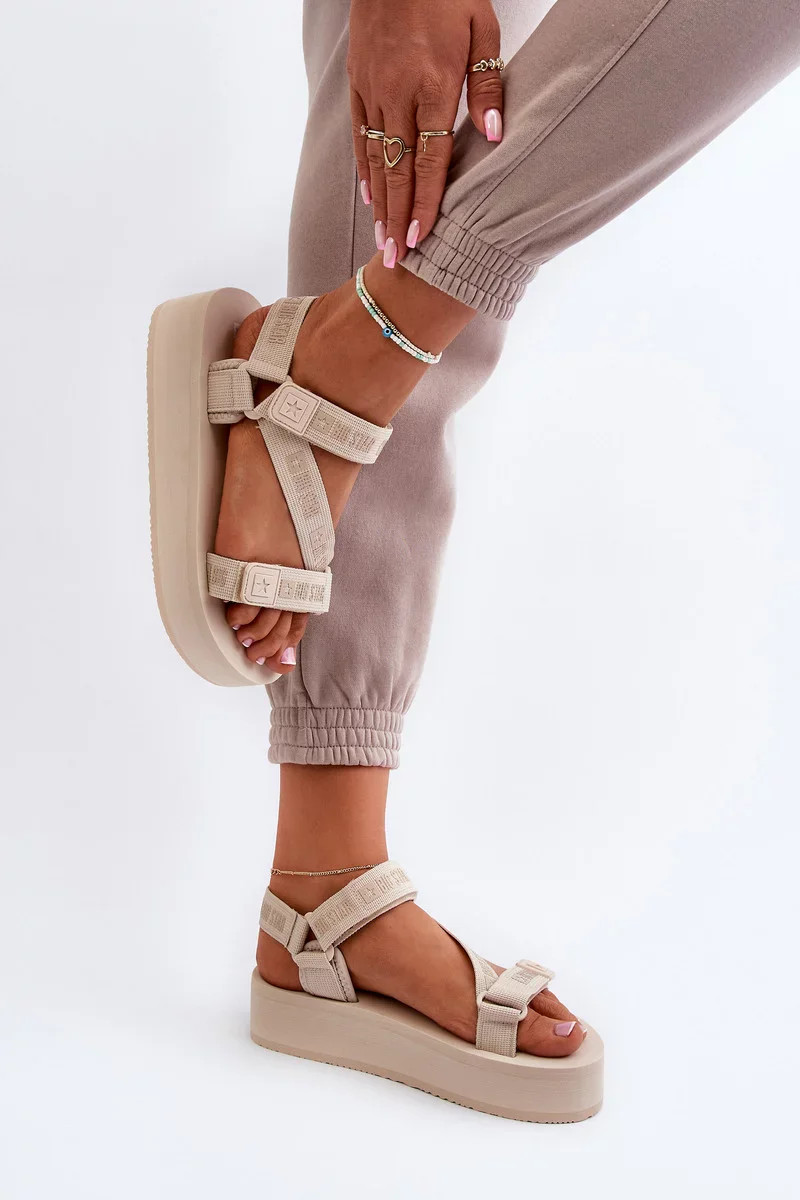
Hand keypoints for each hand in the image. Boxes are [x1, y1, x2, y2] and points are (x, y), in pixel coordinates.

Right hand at [348, 0, 502, 266]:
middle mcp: (397, 93)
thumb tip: (493, 139)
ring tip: (381, 241)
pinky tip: (369, 196)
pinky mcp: (358, 82)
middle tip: (394, 261)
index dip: (423, 202)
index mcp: (433, 84)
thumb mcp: (482, 29)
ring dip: (379, 204)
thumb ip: (489, 87)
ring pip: (375, 158)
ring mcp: (373, 89)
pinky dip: (365, 169)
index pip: (429, 158)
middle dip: (396, 219)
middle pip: (397, 170)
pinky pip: (360, 135)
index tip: (420, 239)